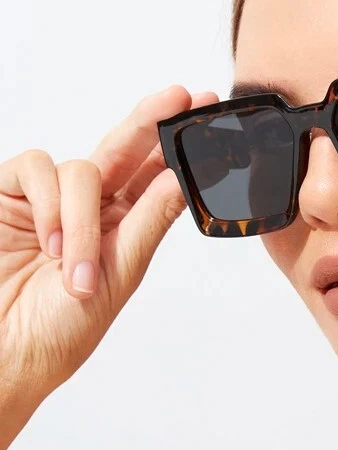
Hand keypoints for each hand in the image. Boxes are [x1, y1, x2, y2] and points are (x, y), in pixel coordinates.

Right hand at [0, 85, 217, 411]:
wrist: (6, 353)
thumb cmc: (63, 326)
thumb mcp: (119, 272)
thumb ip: (149, 220)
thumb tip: (185, 176)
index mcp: (122, 226)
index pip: (154, 176)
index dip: (178, 146)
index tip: (206, 113)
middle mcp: (88, 207)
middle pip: (123, 151)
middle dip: (151, 122)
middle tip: (180, 96)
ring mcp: (48, 199)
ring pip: (83, 169)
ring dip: (83, 218)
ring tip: (75, 268)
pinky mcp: (9, 194)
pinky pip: (38, 169)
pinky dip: (49, 205)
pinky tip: (46, 242)